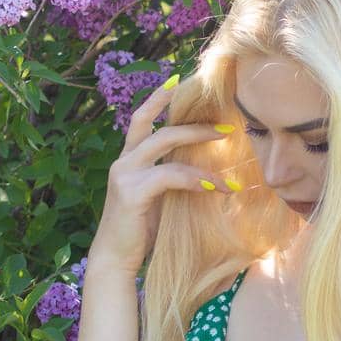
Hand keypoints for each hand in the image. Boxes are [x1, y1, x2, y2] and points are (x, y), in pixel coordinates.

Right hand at [88, 75, 236, 274]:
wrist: (115, 261)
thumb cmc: (140, 234)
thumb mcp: (159, 200)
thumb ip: (172, 180)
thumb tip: (205, 170)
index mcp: (128, 161)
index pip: (141, 120)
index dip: (158, 98)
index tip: (178, 80)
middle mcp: (122, 162)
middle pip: (155, 124)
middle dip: (190, 119)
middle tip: (223, 122)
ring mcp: (124, 175)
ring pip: (164, 141)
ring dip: (198, 138)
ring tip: (226, 141)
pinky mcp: (131, 192)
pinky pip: (169, 175)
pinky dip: (194, 178)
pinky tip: (214, 185)